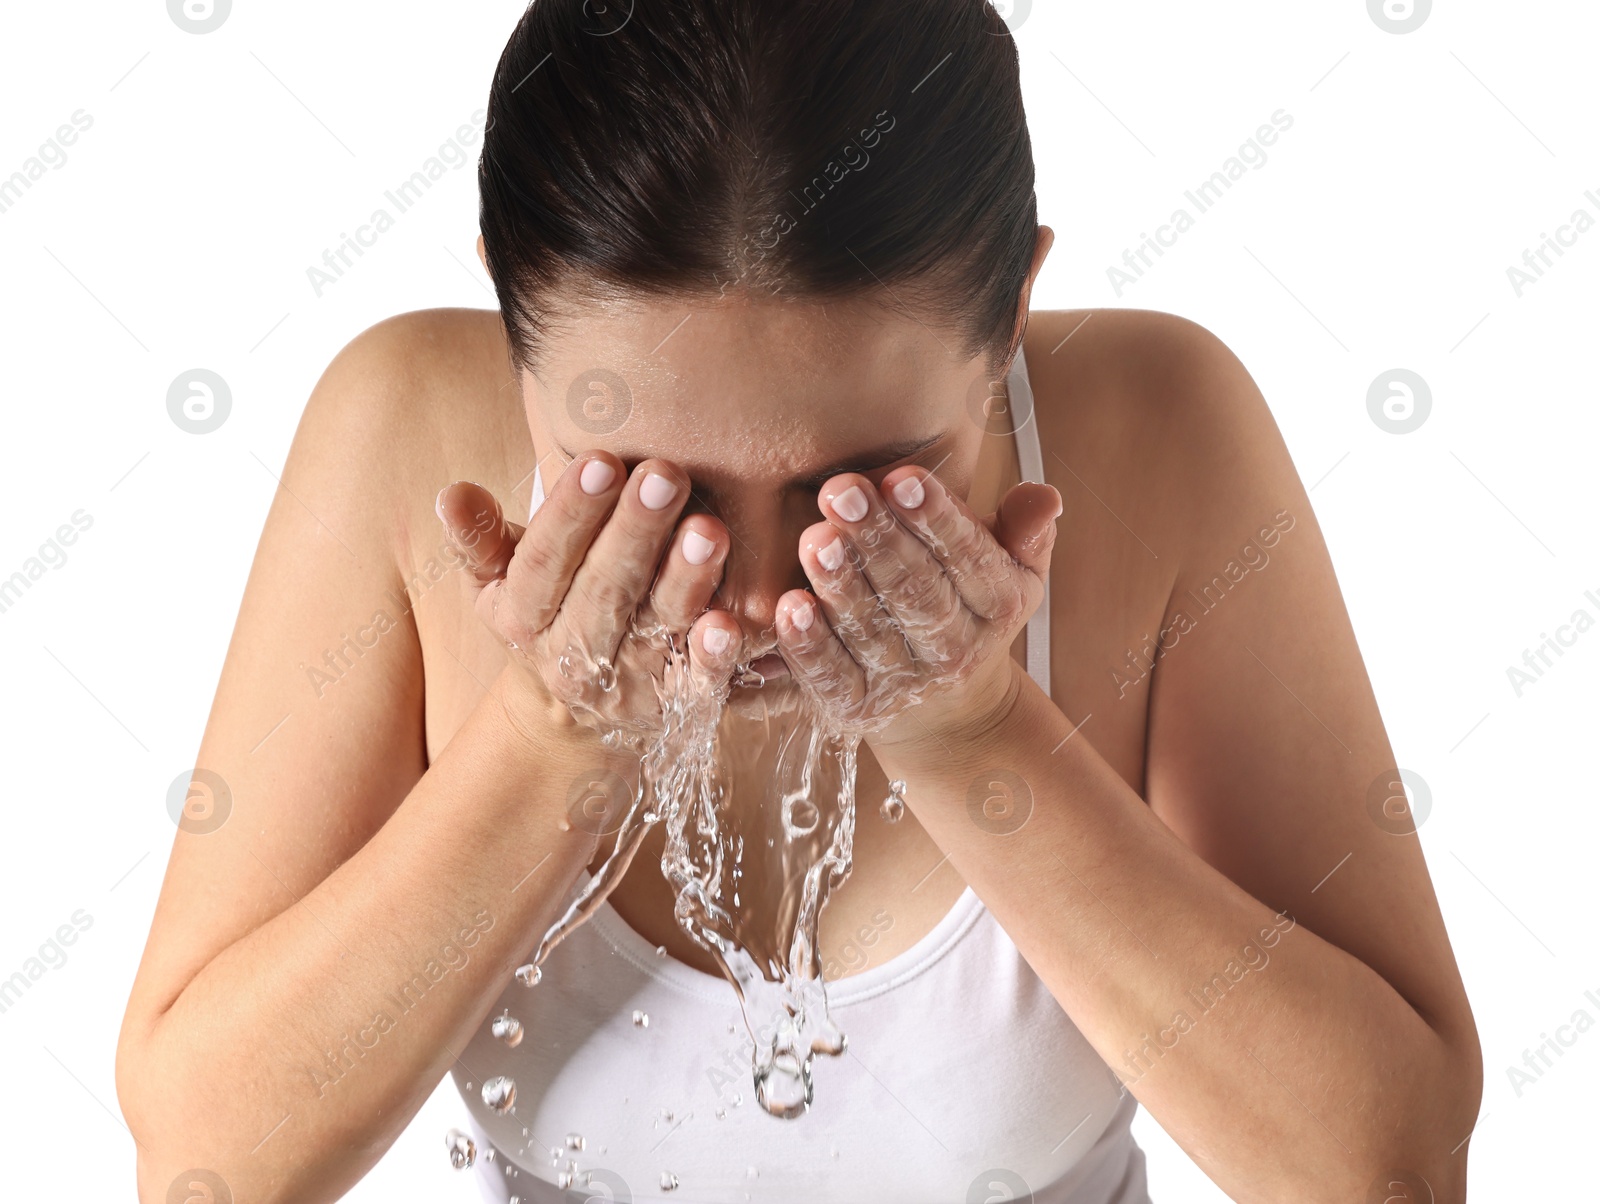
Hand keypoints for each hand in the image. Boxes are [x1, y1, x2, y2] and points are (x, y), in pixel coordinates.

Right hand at [434, 454, 745, 746]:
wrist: (573, 719)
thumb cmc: (542, 612)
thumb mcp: (497, 583)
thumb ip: (478, 540)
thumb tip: (450, 494)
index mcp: (523, 619)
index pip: (543, 564)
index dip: (570, 515)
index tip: (600, 461)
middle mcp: (575, 657)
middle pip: (605, 592)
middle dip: (635, 532)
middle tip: (665, 475)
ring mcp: (630, 684)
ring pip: (657, 630)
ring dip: (684, 580)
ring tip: (709, 528)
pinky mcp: (679, 705)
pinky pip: (700, 684)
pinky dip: (716, 657)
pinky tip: (730, 621)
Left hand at [774, 466, 1061, 752]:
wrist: (949, 713)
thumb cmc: (970, 609)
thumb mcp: (1013, 570)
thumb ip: (1026, 529)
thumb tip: (1044, 496)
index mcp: (997, 604)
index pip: (970, 558)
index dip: (936, 519)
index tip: (902, 477)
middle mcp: (954, 650)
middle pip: (915, 591)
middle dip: (877, 538)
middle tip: (842, 490)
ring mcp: (903, 684)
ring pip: (870, 631)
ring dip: (840, 585)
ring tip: (815, 539)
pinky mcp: (856, 710)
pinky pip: (831, 678)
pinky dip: (808, 646)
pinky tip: (789, 607)